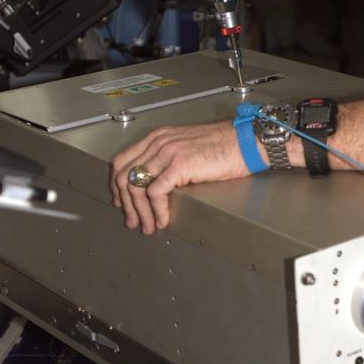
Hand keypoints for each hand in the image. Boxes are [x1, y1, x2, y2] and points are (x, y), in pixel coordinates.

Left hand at [110, 121, 248, 234]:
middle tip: (133, 220)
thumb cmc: (226, 145)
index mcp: (158, 137)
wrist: (246, 141)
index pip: (123, 160)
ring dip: (139, 212)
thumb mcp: (188, 147)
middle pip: (123, 175)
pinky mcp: (179, 165)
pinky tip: (163, 220)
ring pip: (136, 186)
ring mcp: (167, 153)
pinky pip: (156, 192)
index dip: (117, 186)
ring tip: (148, 226)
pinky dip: (156, 211)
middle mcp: (158, 142)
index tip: (122, 202)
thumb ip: (170, 159)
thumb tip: (159, 183)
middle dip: (125, 203)